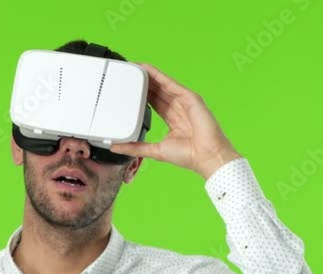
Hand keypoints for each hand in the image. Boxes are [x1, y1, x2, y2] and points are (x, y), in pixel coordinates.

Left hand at [109, 62, 242, 179]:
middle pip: (157, 91)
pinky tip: (147, 68)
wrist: (206, 157)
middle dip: (143, 82)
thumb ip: (135, 148)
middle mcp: (179, 108)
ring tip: (133, 66)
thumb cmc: (188, 156)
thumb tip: (116, 147)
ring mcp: (185, 101)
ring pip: (162, 84)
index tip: (127, 89)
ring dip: (148, 75)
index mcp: (173, 120)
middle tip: (127, 73)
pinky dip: (158, 75)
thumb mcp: (155, 150)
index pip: (154, 103)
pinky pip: (171, 83)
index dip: (141, 95)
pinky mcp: (190, 97)